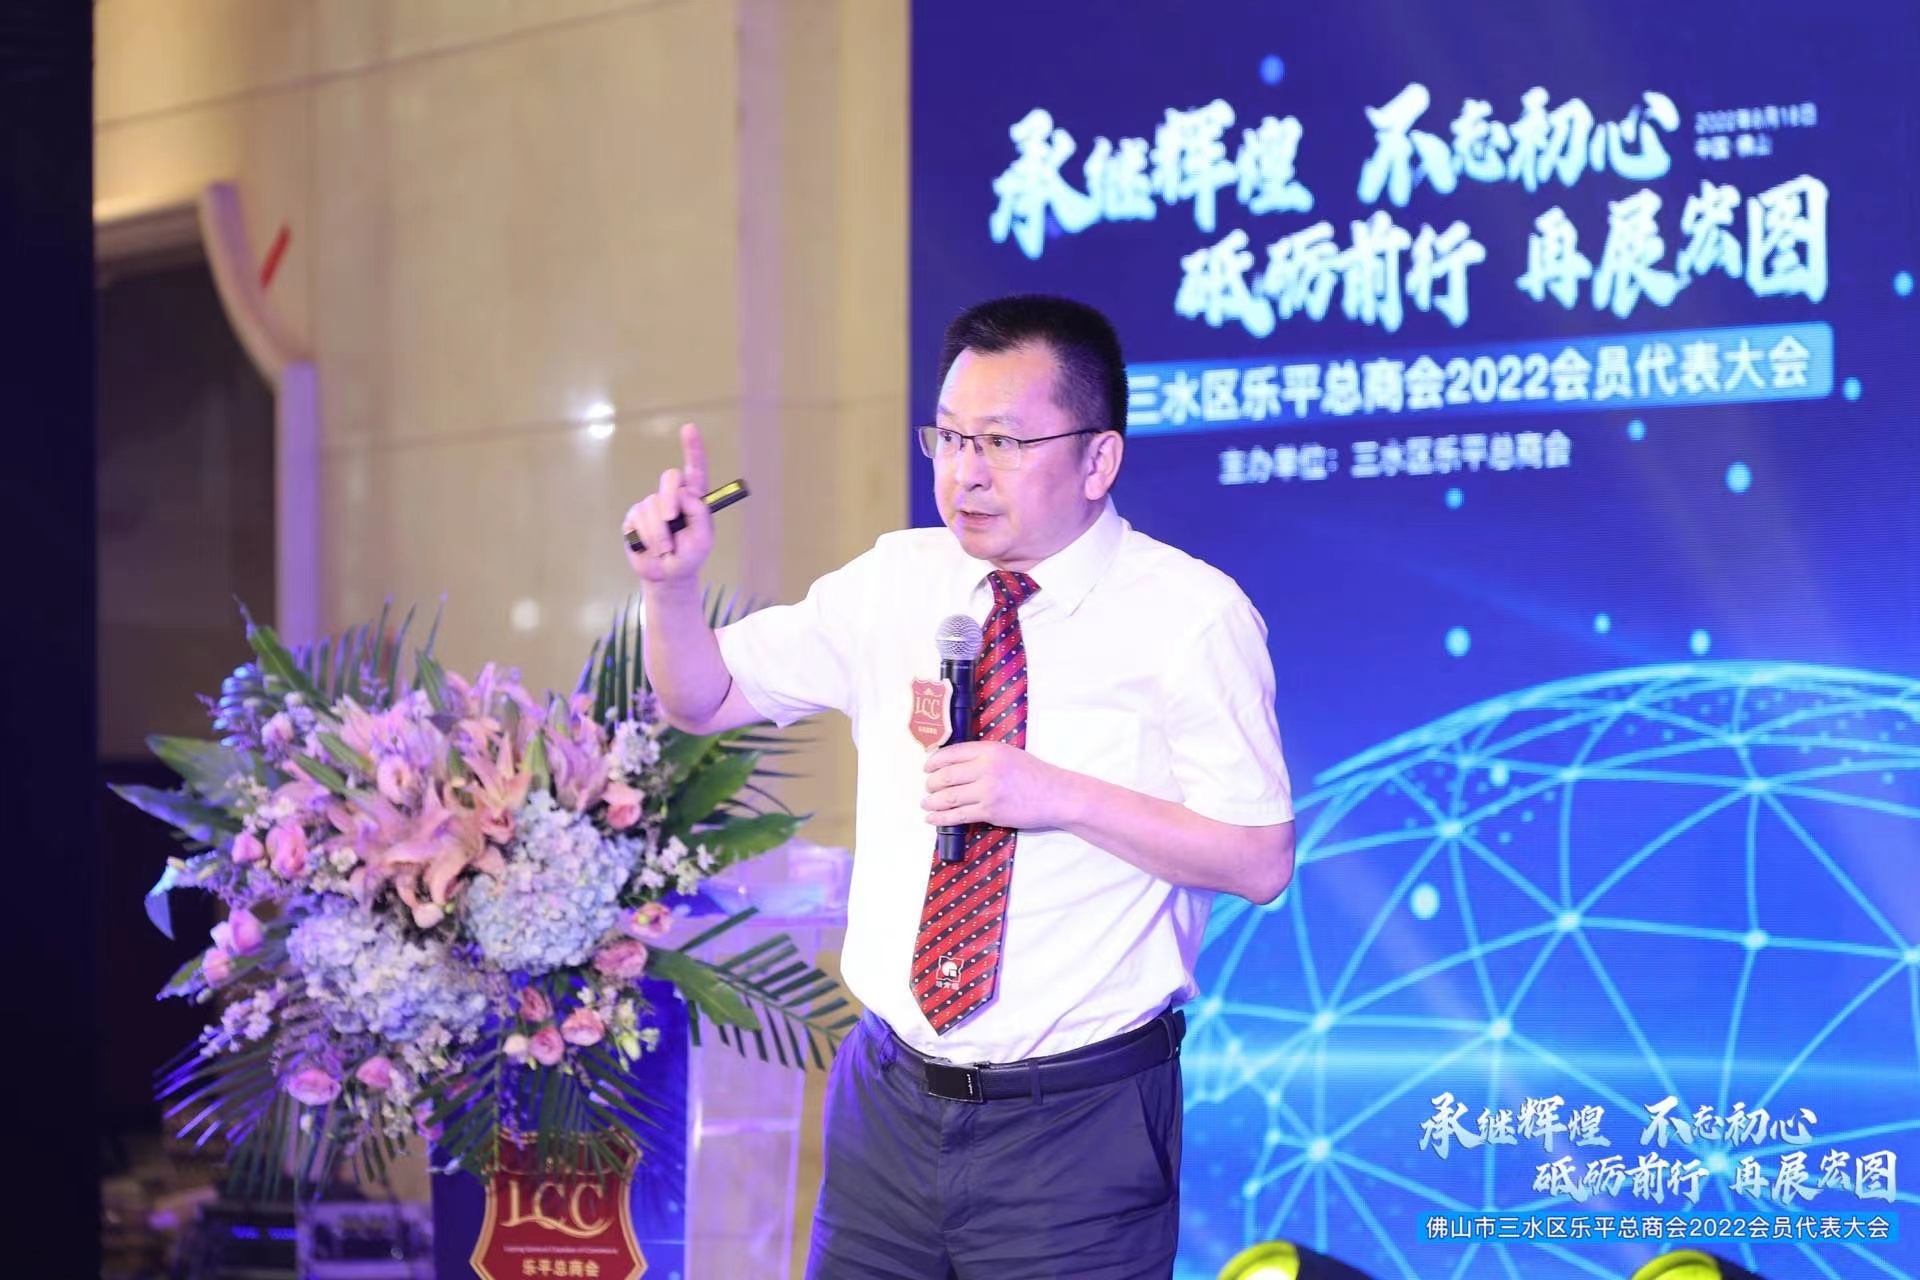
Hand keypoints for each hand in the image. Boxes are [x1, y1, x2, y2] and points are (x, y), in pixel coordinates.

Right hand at [622, 423, 714, 585]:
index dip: (692, 448)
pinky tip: (651, 547)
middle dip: (670, 499)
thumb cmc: (688, 557)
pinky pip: (638, 519)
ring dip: (660, 532)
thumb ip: (700, 515)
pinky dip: (647, 537)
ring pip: (653, 505)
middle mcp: (672, 497)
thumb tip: (686, 494)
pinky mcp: (634, 517)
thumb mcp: (703, 540)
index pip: (695, 470)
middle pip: (670, 478)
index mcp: (694, 499)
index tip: (689, 428)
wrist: (666, 576)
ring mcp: (652, 505)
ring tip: (665, 550)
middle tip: (671, 519)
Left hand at [922, 740, 1062, 830]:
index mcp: (989, 750)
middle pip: (945, 776)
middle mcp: (986, 768)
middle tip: (928, 788)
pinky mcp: (990, 812)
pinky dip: (941, 818)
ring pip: (948, 797)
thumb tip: (953, 763)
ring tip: (926, 803)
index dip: (933, 762)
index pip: (950, 754)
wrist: (1055, 795)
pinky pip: (958, 816)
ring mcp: (987, 791)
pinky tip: (932, 818)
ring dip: (932, 802)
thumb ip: (982, 756)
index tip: (927, 768)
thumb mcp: (1007, 754)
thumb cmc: (1033, 774)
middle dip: (931, 784)